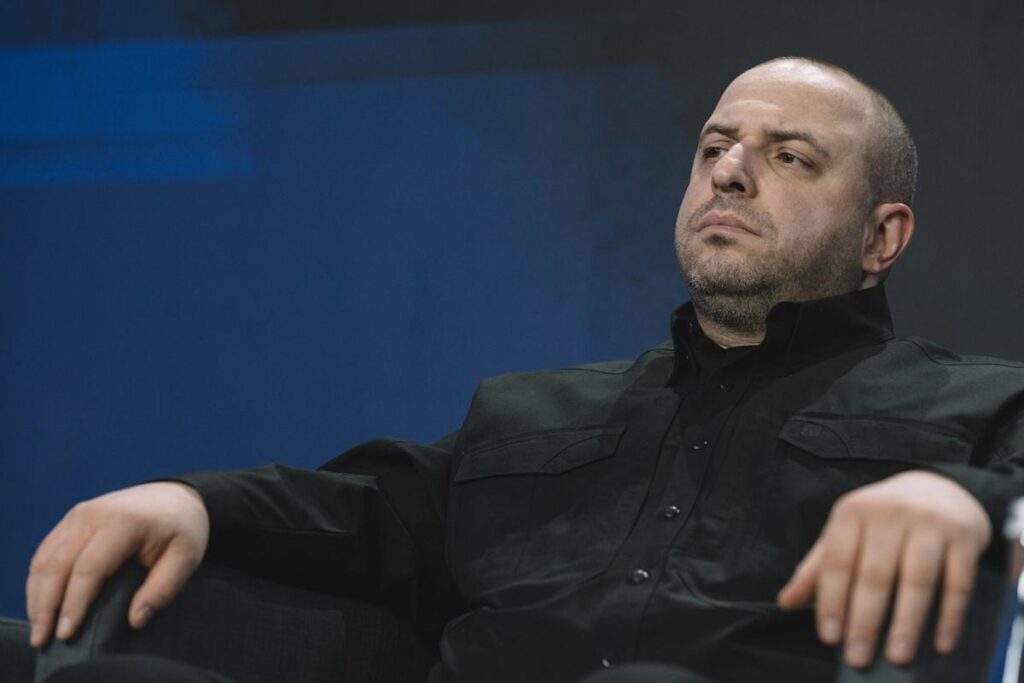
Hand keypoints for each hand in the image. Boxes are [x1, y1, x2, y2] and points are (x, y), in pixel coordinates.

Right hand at [25, 482, 209, 647]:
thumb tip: (135, 621)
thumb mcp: (186, 558)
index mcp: (124, 522)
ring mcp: (79, 514)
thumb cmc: (183, 529)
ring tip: (38, 628)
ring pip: (45, 558)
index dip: (74, 603)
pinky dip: (39, 579)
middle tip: (42, 639)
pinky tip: (41, 603)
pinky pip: (46, 551)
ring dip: (36, 595)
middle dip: (45, 605)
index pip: (89, 568)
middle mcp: (94, 514)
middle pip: (57, 564)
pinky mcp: (72, 519)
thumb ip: (162, 590)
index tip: (67, 633)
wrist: (176, 496)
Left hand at [776, 470, 990, 668]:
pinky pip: (958, 583)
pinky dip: (950, 617)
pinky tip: (940, 644)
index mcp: (853, 512)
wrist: (939, 488)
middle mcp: (889, 513)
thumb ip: (818, 567)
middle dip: (864, 621)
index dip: (831, 601)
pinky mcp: (965, 536)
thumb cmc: (882, 519)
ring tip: (897, 656)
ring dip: (906, 623)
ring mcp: (930, 523)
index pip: (837, 562)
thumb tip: (786, 602)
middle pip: (875, 575)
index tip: (829, 637)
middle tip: (857, 657)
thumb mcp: (845, 531)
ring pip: (917, 581)